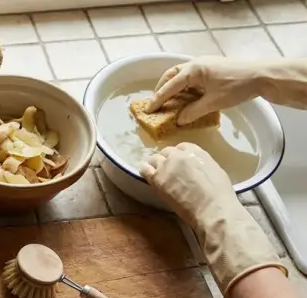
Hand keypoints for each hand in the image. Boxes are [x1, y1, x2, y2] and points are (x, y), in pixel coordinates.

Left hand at [140, 143, 285, 297]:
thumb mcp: (215, 171)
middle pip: (166, 153)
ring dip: (155, 164)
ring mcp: (166, 166)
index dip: (178, 155)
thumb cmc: (219, 194)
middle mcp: (179, 155)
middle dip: (167, 160)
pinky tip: (146, 174)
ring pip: (154, 159)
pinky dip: (145, 170)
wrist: (212, 209)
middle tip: (168, 170)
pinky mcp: (157, 179)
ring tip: (156, 173)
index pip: (181, 147)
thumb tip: (196, 169)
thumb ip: (202, 165)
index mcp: (196, 151)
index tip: (178, 162)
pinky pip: (145, 169)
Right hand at [145, 57, 263, 125]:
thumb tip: (179, 120)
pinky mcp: (211, 69)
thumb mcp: (213, 103)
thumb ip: (193, 112)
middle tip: (157, 104)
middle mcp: (195, 64)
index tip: (148, 110)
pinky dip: (184, 87)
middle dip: (162, 89)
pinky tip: (186, 98)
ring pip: (180, 76)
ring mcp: (203, 65)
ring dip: (173, 88)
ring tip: (169, 102)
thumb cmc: (237, 87)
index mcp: (193, 70)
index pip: (169, 87)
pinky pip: (191, 77)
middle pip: (171, 76)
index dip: (158, 100)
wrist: (262, 76)